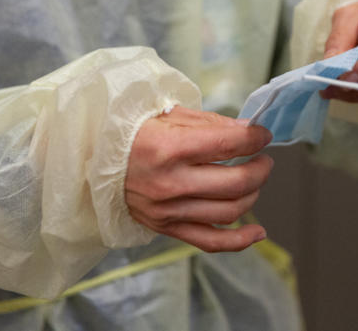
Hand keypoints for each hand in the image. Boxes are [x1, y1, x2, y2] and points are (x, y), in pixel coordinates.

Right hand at [125, 106, 273, 251]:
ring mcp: (170, 210)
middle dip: (261, 168)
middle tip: (264, 158)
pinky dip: (240, 241)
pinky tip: (258, 232)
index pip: (229, 145)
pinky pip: (210, 241)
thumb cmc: (134, 134)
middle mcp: (171, 182)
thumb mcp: (169, 116)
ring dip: (253, 194)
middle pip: (236, 182)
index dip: (255, 139)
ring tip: (254, 179)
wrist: (93, 162)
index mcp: (170, 148)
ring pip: (230, 211)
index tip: (262, 135)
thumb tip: (248, 131)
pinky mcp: (167, 228)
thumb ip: (212, 124)